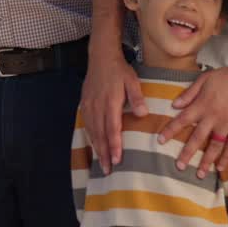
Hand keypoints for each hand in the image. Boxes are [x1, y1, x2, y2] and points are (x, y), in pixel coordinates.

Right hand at [80, 51, 146, 173]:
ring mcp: (88, 105)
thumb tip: (143, 114)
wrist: (100, 57)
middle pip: (100, 134)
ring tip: (102, 163)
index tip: (117, 160)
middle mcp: (97, 106)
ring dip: (96, 148)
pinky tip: (94, 145)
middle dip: (104, 153)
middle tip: (108, 170)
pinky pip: (87, 125)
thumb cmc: (119, 70)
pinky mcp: (84, 104)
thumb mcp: (132, 80)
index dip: (114, 145)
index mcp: (110, 102)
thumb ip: (137, 97)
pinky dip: (90, 137)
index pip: (112, 128)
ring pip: (92, 131)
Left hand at [161, 58, 227, 177]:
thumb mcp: (205, 78)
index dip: (171, 130)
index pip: (183, 120)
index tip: (160, 140)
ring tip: (199, 174)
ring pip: (214, 146)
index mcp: (202, 104)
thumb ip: (189, 93)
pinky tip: (220, 168)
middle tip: (179, 166)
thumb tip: (174, 105)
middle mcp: (213, 117)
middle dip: (187, 153)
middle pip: (197, 137)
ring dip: (206, 161)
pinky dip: (226, 157)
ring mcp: (227, 124)